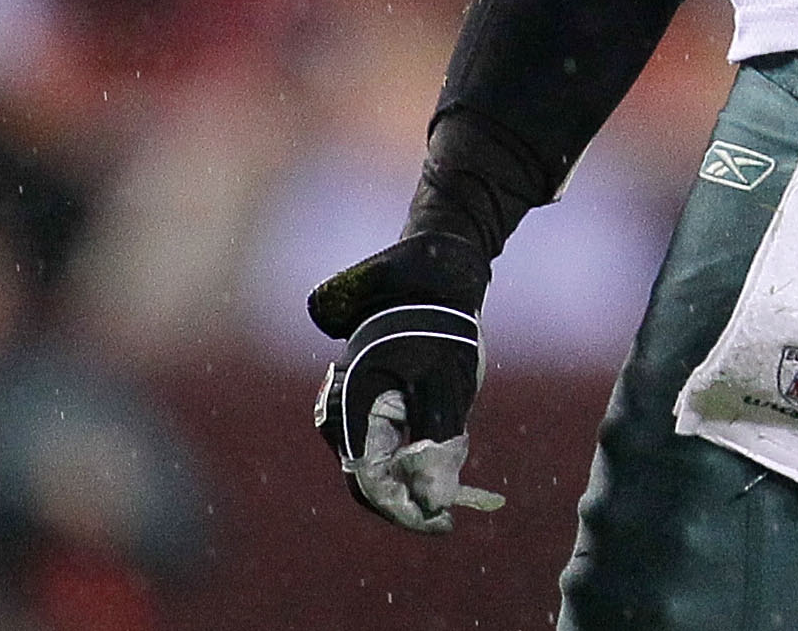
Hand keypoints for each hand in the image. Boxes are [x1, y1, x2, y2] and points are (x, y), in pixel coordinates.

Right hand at [308, 232, 505, 533]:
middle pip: (370, 476)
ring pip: (379, 461)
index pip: (369, 481)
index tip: (442, 524)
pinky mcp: (370, 399)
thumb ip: (438, 446)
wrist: (433, 273)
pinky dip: (414, 455)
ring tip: (456, 488)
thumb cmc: (441, 326)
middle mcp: (342, 411)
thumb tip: (435, 504)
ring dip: (413, 478)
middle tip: (451, 516)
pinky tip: (447, 457)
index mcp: (352, 408)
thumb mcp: (446, 385)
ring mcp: (353, 405)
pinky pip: (386, 440)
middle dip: (410, 499)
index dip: (404, 510)